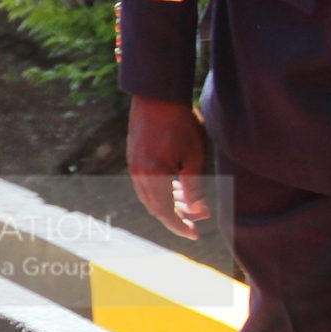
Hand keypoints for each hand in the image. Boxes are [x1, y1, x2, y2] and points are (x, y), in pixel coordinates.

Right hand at [127, 97, 212, 238]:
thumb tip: (197, 212)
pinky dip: (160, 190)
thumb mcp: (194, 158)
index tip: (195, 234)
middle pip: (154, 206)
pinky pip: (145, 182)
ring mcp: (133, 164)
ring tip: (188, 203)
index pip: (164, 212)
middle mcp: (138, 173)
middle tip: (196, 221)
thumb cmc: (180, 125)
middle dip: (175, 216)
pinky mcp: (134, 155)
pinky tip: (175, 185)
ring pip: (149, 194)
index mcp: (152, 176)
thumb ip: (193, 188)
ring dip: (168, 203)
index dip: (180, 226)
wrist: (157, 97)